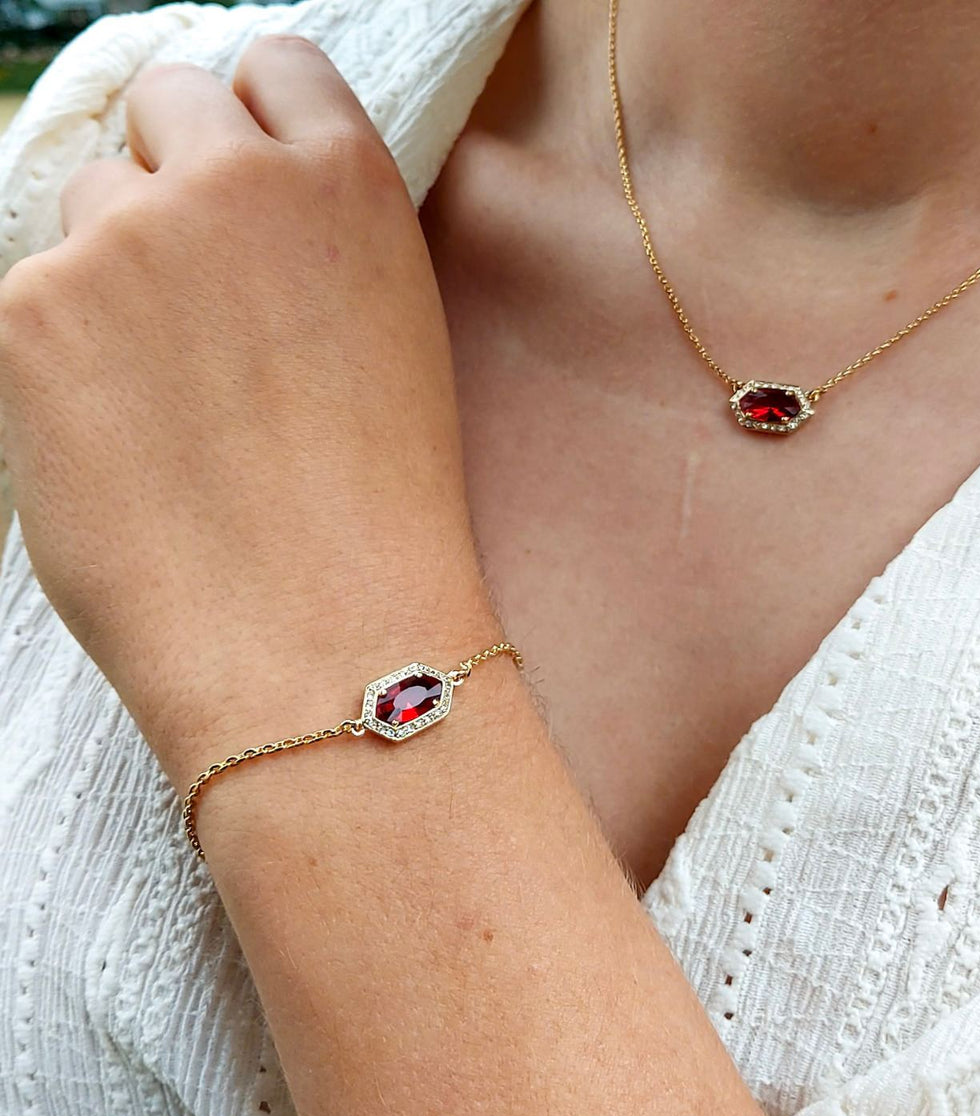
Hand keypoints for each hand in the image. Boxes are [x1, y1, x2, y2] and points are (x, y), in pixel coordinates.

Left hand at [0, 36, 494, 780]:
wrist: (322, 632)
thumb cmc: (379, 515)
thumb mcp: (392, 344)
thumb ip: (315, 250)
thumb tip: (226, 217)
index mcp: (348, 187)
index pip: (272, 67)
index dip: (253, 124)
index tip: (245, 180)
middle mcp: (233, 183)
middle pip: (166, 106)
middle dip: (176, 177)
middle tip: (197, 292)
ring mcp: (123, 241)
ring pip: (91, 206)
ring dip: (118, 270)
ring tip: (171, 398)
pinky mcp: (28, 316)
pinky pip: (36, 299)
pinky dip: (66, 356)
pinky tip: (122, 441)